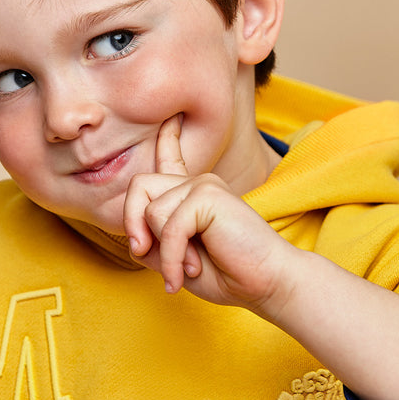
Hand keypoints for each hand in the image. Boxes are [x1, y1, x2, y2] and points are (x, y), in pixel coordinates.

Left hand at [123, 115, 295, 313]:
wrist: (266, 282)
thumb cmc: (225, 274)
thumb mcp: (175, 260)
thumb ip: (151, 243)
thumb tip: (135, 237)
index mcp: (192, 192)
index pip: (171, 157)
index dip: (167, 137)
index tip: (172, 117)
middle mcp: (197, 182)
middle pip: (138, 186)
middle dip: (132, 224)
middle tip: (145, 253)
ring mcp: (203, 185)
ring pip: (151, 212)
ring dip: (164, 252)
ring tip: (190, 268)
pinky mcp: (208, 196)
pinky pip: (168, 228)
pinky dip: (173, 258)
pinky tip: (191, 271)